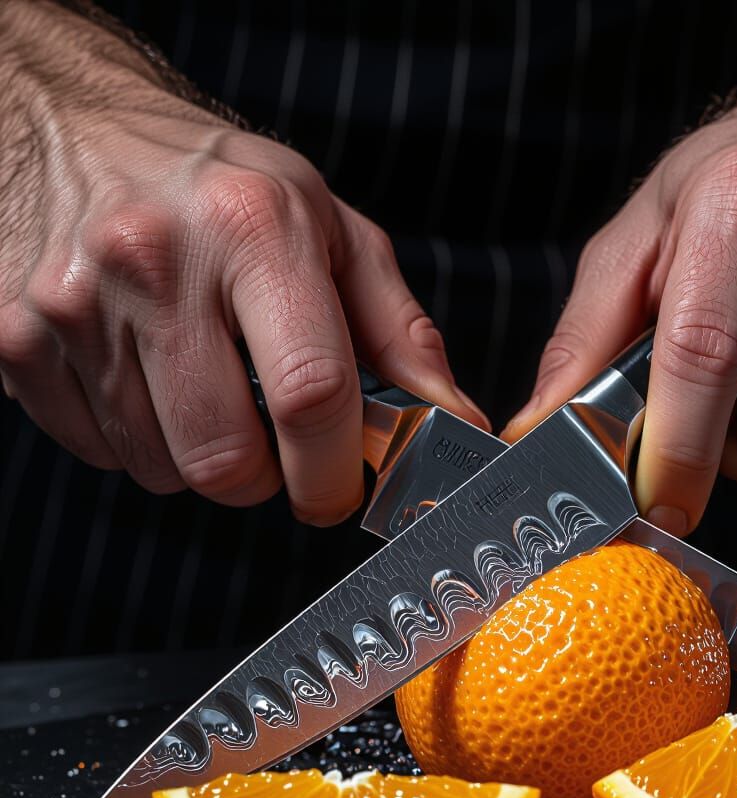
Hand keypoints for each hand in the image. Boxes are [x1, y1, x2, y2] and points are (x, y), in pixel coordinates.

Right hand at [0, 2, 484, 525]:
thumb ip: (400, 333)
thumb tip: (454, 420)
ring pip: (162, 469)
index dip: (334, 472)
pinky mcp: (14, 341)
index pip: (311, 393)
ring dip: (200, 456)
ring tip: (205, 384)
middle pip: (227, 459)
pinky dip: (138, 439)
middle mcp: (154, 264)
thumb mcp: (332, 232)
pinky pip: (100, 452)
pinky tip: (146, 376)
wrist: (77, 127)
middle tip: (273, 442)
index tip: (340, 491)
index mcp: (254, 229)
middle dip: (265, 479)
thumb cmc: (223, 186)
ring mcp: (72, 306)